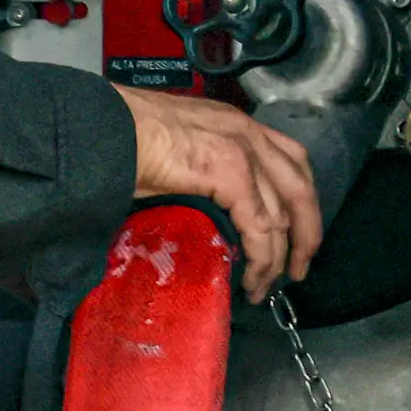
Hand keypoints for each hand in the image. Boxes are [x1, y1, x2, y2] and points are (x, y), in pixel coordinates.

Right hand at [119, 86, 324, 299]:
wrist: (104, 129)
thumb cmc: (120, 137)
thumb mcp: (175, 151)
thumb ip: (201, 174)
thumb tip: (204, 210)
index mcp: (235, 124)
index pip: (289, 160)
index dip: (299, 202)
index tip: (293, 234)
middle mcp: (247, 133)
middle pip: (300, 187)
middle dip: (306, 233)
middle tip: (297, 269)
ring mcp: (243, 151)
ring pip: (282, 215)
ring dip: (277, 258)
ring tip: (265, 286)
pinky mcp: (231, 174)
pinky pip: (259, 227)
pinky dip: (261, 258)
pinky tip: (252, 278)